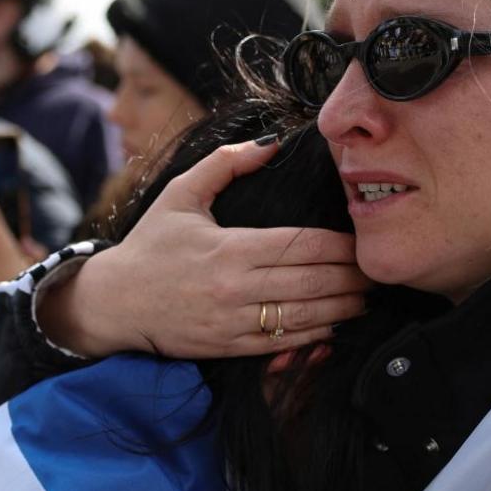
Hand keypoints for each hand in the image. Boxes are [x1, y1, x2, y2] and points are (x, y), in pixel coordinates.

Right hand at [40, 140, 371, 358]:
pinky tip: (335, 325)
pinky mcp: (228, 347)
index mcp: (228, 247)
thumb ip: (225, 165)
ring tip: (364, 298)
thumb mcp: (180, 195)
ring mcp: (232, 321)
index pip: (299, 244)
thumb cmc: (150, 245)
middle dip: (350, 277)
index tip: (359, 239)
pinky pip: (281, 343)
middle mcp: (234, 287)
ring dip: (340, 308)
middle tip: (375, 270)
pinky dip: (313, 336)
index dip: (337, 245)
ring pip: (302, 315)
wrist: (114, 303)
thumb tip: (270, 143)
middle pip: (310, 281)